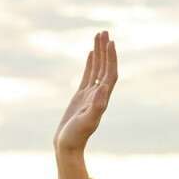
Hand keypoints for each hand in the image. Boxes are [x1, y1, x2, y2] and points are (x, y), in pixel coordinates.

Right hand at [54, 30, 117, 155]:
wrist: (67, 146)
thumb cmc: (76, 136)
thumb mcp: (87, 121)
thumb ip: (97, 105)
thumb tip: (103, 88)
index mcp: (102, 98)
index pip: (110, 73)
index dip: (111, 58)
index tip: (110, 43)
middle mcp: (99, 94)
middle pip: (105, 67)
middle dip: (105, 49)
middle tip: (104, 32)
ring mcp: (90, 95)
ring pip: (97, 69)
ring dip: (99, 53)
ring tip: (98, 35)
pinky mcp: (80, 97)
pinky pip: (88, 76)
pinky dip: (90, 63)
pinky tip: (90, 53)